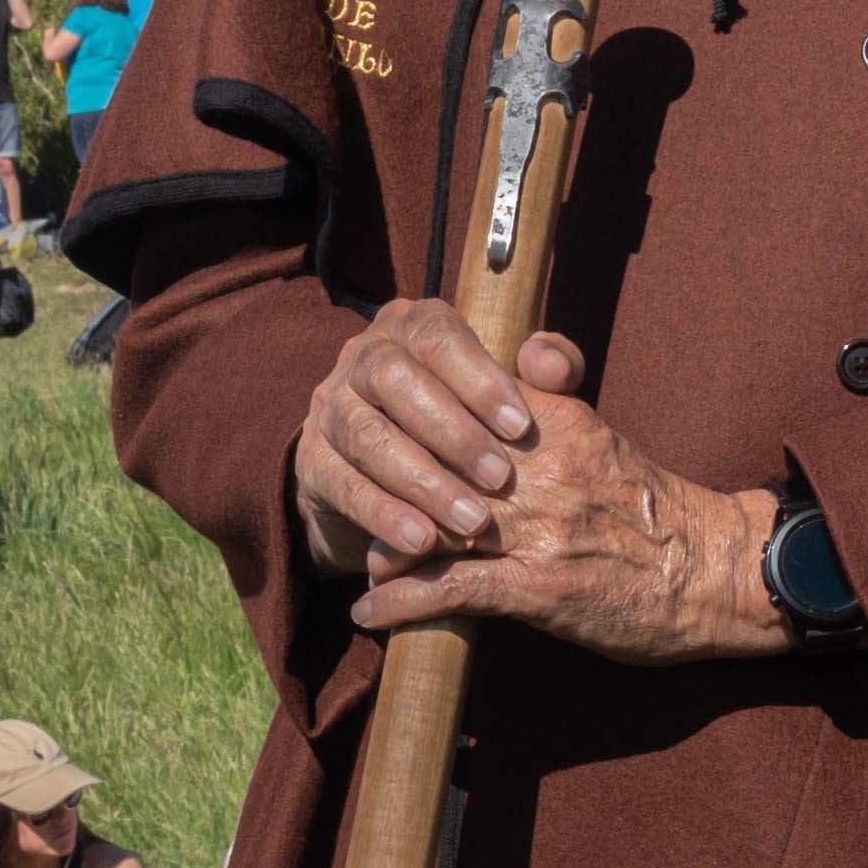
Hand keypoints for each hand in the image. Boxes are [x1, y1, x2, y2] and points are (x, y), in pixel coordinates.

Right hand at [292, 304, 540, 577]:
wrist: (395, 480)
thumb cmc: (473, 425)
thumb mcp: (513, 397)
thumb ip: (548, 373)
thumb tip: (554, 367)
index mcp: (411, 326)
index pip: (437, 336)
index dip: (479, 379)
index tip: (522, 427)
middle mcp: (362, 357)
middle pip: (392, 377)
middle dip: (451, 431)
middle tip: (500, 478)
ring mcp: (330, 408)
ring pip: (366, 434)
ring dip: (422, 480)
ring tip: (472, 521)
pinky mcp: (312, 462)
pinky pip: (343, 485)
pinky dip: (384, 514)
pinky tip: (422, 541)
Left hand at [337, 355, 787, 665]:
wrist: (713, 570)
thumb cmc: (651, 508)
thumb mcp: (601, 433)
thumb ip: (556, 390)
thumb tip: (530, 353)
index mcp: (554, 424)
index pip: (458, 408)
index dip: (409, 426)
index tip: (381, 442)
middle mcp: (539, 471)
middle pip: (432, 466)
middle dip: (385, 488)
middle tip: (355, 503)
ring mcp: (537, 530)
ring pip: (430, 526)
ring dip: (385, 547)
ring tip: (364, 560)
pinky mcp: (540, 587)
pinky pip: (450, 590)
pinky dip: (399, 603)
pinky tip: (369, 612)